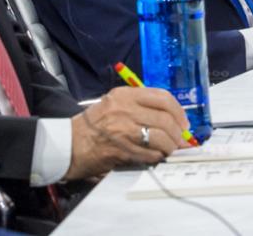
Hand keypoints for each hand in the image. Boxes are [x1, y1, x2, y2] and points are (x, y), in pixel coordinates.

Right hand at [65, 86, 189, 179]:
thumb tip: (172, 118)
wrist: (69, 144)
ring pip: (161, 137)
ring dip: (170, 146)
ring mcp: (123, 131)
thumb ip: (140, 106)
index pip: (162, 97)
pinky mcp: (122, 150)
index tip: (183, 122)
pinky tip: (155, 156)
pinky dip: (158, 157)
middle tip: (180, 139)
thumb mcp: (114, 103)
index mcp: (124, 95)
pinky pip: (150, 154)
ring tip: (169, 149)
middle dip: (178, 132)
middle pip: (165, 119)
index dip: (179, 111)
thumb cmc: (93, 125)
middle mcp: (125, 110)